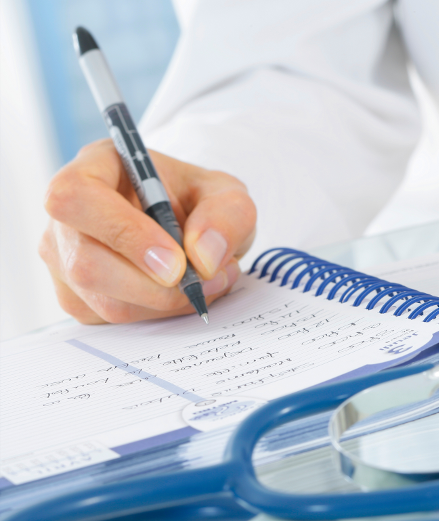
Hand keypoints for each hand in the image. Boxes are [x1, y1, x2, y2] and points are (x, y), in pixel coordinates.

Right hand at [39, 139, 256, 323]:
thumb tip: (204, 259)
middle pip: (85, 265)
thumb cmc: (198, 200)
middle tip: (206, 279)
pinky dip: (160, 314)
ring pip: (103, 302)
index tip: (176, 262)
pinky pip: (113, 322)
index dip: (124, 234)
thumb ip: (227, 216)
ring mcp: (63, 261)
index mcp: (92, 168)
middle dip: (155, 286)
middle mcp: (65, 217)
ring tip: (206, 280)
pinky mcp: (78, 298)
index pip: (75, 199)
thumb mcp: (227, 194)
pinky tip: (182, 292)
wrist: (193, 226)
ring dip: (167, 302)